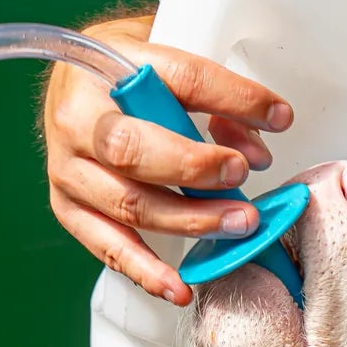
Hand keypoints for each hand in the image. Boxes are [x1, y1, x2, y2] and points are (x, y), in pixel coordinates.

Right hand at [42, 15, 292, 303]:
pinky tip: (179, 286)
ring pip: (129, 204)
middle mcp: (79, 118)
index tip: (278, 116)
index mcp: (111, 64)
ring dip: (190, 221)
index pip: (180, 79)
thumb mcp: (171, 60)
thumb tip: (255, 148)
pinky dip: (146, 272)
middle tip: (241, 175)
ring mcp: (69, 168)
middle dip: (196, 168)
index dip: (234, 99)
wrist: (73, 81)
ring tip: (239, 224)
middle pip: (134, 150)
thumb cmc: (128, 72)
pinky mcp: (68, 207)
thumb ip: (216, 97)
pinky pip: (108, 246)